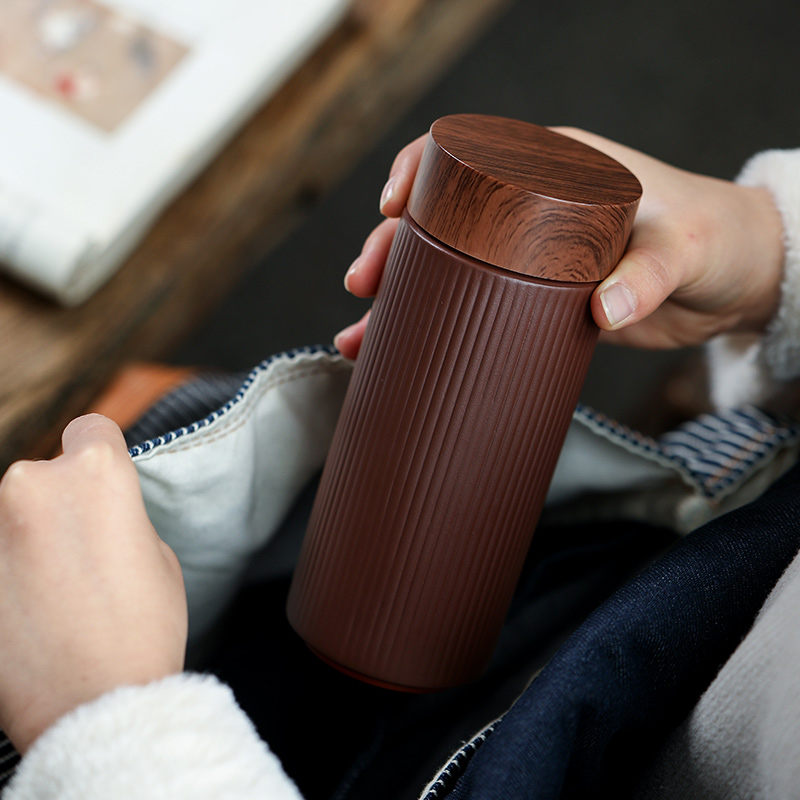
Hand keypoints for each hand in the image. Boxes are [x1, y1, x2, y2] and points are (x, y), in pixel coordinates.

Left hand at [0, 415, 186, 752]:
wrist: (94, 706)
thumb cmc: (142, 629)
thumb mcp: (158, 555)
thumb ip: (122, 515)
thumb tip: (95, 513)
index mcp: (96, 473)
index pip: (91, 428)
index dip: (100, 453)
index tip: (100, 482)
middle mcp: (32, 486)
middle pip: (46, 476)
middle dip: (61, 505)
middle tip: (82, 555)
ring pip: (14, 516)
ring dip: (29, 539)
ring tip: (53, 590)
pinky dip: (10, 571)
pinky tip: (29, 608)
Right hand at [334, 128, 784, 357]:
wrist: (732, 282)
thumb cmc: (712, 240)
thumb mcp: (683, 247)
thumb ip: (648, 272)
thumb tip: (601, 309)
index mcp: (553, 170)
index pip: (469, 155)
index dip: (420, 171)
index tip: (392, 203)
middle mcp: (527, 209)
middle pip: (439, 221)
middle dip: (392, 249)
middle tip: (364, 284)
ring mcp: (524, 257)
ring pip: (444, 271)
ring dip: (398, 302)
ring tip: (359, 337)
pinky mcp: (530, 300)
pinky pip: (470, 309)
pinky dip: (433, 332)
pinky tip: (398, 355)